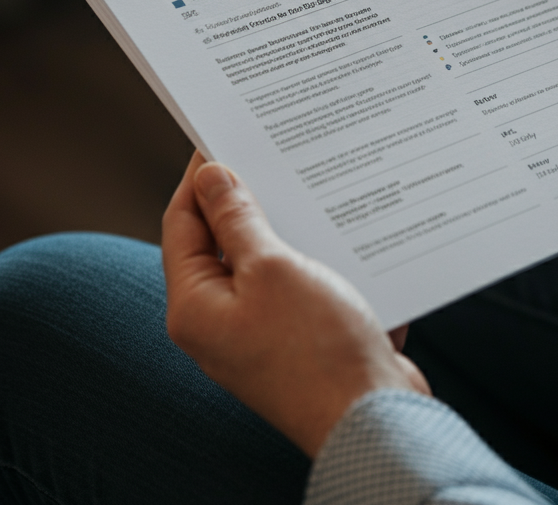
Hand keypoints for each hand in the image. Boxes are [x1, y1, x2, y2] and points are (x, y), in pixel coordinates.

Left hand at [162, 152, 429, 456]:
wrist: (374, 417)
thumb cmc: (317, 349)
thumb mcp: (272, 268)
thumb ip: (238, 219)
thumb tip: (212, 177)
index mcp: (194, 307)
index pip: (182, 223)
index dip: (201, 177)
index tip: (222, 139)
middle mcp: (219, 322)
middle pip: (219, 241)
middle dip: (245, 198)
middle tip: (270, 154)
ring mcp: (257, 332)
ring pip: (261, 260)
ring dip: (283, 225)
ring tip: (307, 184)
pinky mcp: (295, 339)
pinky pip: (294, 282)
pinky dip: (310, 254)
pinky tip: (336, 228)